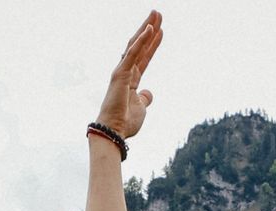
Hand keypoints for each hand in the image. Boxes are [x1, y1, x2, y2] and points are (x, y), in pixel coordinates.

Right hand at [97, 11, 161, 139]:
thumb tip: (148, 93)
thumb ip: (145, 98)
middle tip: (158, 13)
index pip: (144, 57)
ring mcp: (122, 71)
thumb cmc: (125, 122)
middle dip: (149, 29)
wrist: (114, 131)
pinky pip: (133, 54)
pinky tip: (150, 29)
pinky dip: (141, 41)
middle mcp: (125, 72)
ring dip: (146, 28)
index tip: (161, 31)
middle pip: (140, 46)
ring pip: (135, 45)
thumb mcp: (141, 108)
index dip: (153, 44)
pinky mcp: (121, 73)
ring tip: (156, 14)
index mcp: (131, 80)